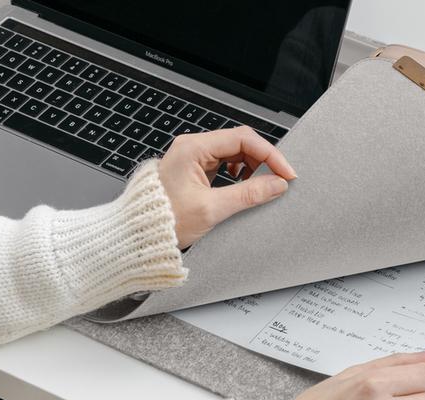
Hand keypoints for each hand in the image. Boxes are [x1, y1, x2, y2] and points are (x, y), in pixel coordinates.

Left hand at [156, 126, 297, 248]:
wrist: (137, 235)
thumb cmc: (162, 221)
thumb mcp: (212, 209)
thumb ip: (248, 194)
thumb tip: (276, 185)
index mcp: (193, 148)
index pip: (243, 139)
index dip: (270, 155)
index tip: (286, 173)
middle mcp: (192, 147)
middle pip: (241, 142)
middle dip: (263, 160)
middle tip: (280, 180)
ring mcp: (193, 157)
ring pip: (235, 152)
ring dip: (253, 167)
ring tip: (261, 186)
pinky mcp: (195, 169)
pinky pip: (226, 163)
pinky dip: (241, 173)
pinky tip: (244, 186)